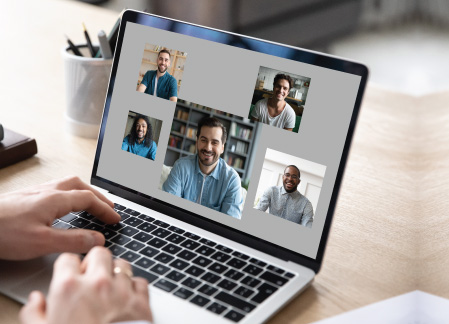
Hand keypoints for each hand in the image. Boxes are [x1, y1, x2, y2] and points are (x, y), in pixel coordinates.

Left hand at [0, 176, 119, 259]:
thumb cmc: (2, 232)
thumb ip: (73, 240)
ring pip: (67, 184)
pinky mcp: (25, 197)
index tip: (115, 219)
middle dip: (98, 196)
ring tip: (91, 203)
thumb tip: (97, 239)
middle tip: (108, 207)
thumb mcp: (42, 242)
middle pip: (80, 185)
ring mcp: (34, 192)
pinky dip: (69, 194)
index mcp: (55, 199)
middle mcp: (46, 191)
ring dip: (84, 192)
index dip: (105, 209)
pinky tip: (63, 205)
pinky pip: (55, 188)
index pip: (89, 199)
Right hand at [20, 247, 152, 323]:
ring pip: (122, 264)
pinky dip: (135, 288)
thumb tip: (36, 300)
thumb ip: (34, 314)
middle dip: (95, 262)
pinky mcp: (141, 301)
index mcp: (69, 288)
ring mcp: (122, 290)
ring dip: (116, 273)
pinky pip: (140, 282)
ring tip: (110, 289)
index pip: (67, 258)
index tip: (69, 274)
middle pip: (99, 253)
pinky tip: (127, 300)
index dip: (68, 266)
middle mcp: (97, 283)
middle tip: (91, 278)